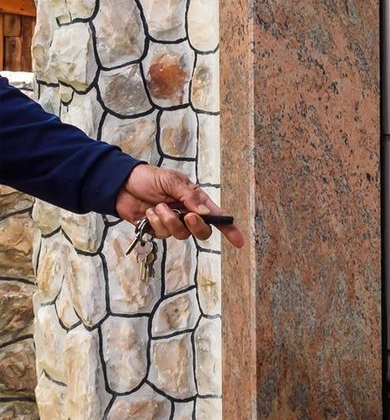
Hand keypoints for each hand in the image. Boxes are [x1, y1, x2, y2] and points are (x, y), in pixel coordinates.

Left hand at [113, 163, 243, 246]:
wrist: (121, 184)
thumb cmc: (149, 178)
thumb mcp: (171, 181)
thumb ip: (188, 196)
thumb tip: (205, 213)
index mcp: (196, 200)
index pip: (217, 217)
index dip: (229, 230)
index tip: (239, 242)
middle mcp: (187, 214)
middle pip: (202, 232)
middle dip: (196, 226)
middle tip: (187, 216)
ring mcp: (173, 223)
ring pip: (181, 234)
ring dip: (169, 221)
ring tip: (157, 207)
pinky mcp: (157, 229)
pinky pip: (162, 234)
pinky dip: (155, 222)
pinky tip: (148, 212)